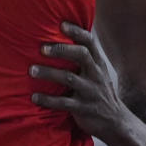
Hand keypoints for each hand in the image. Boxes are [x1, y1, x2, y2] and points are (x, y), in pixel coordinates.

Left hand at [30, 21, 129, 140]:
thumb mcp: (98, 73)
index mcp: (98, 64)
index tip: (61, 24)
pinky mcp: (83, 109)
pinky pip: (64, 103)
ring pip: (69, 78)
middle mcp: (95, 75)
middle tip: (42, 48)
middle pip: (81, 55)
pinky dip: (48, 100)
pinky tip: (34, 97)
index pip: (90, 42)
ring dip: (48, 73)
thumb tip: (63, 36)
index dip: (76, 31)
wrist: (114, 121)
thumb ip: (85, 58)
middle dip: (61, 50)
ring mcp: (90, 92)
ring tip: (31, 70)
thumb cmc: (99, 92)